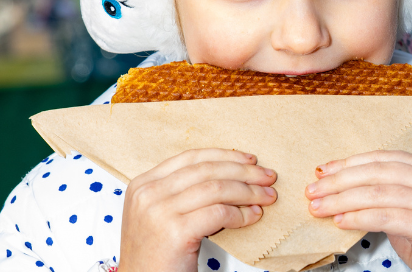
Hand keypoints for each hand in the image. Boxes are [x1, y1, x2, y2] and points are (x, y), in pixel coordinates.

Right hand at [119, 149, 276, 271]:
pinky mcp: (175, 232)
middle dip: (244, 172)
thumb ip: (183, 192)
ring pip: (216, 189)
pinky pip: (219, 213)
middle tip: (268, 176)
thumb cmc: (156, 257)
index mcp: (143, 184)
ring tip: (266, 196)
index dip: (225, 156)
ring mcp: (159, 212)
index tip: (249, 160)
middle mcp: (148, 194)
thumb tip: (232, 174)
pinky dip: (241, 213)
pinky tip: (252, 216)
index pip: (192, 158)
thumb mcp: (160, 214)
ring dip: (248, 192)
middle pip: (207, 170)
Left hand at [305, 150, 411, 271]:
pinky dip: (357, 218)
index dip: (349, 163)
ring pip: (376, 194)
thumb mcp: (404, 204)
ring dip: (341, 200)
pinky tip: (339, 221)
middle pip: (376, 173)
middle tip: (313, 190)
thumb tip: (333, 179)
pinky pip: (383, 216)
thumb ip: (380, 188)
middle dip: (339, 181)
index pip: (382, 158)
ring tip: (319, 207)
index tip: (322, 171)